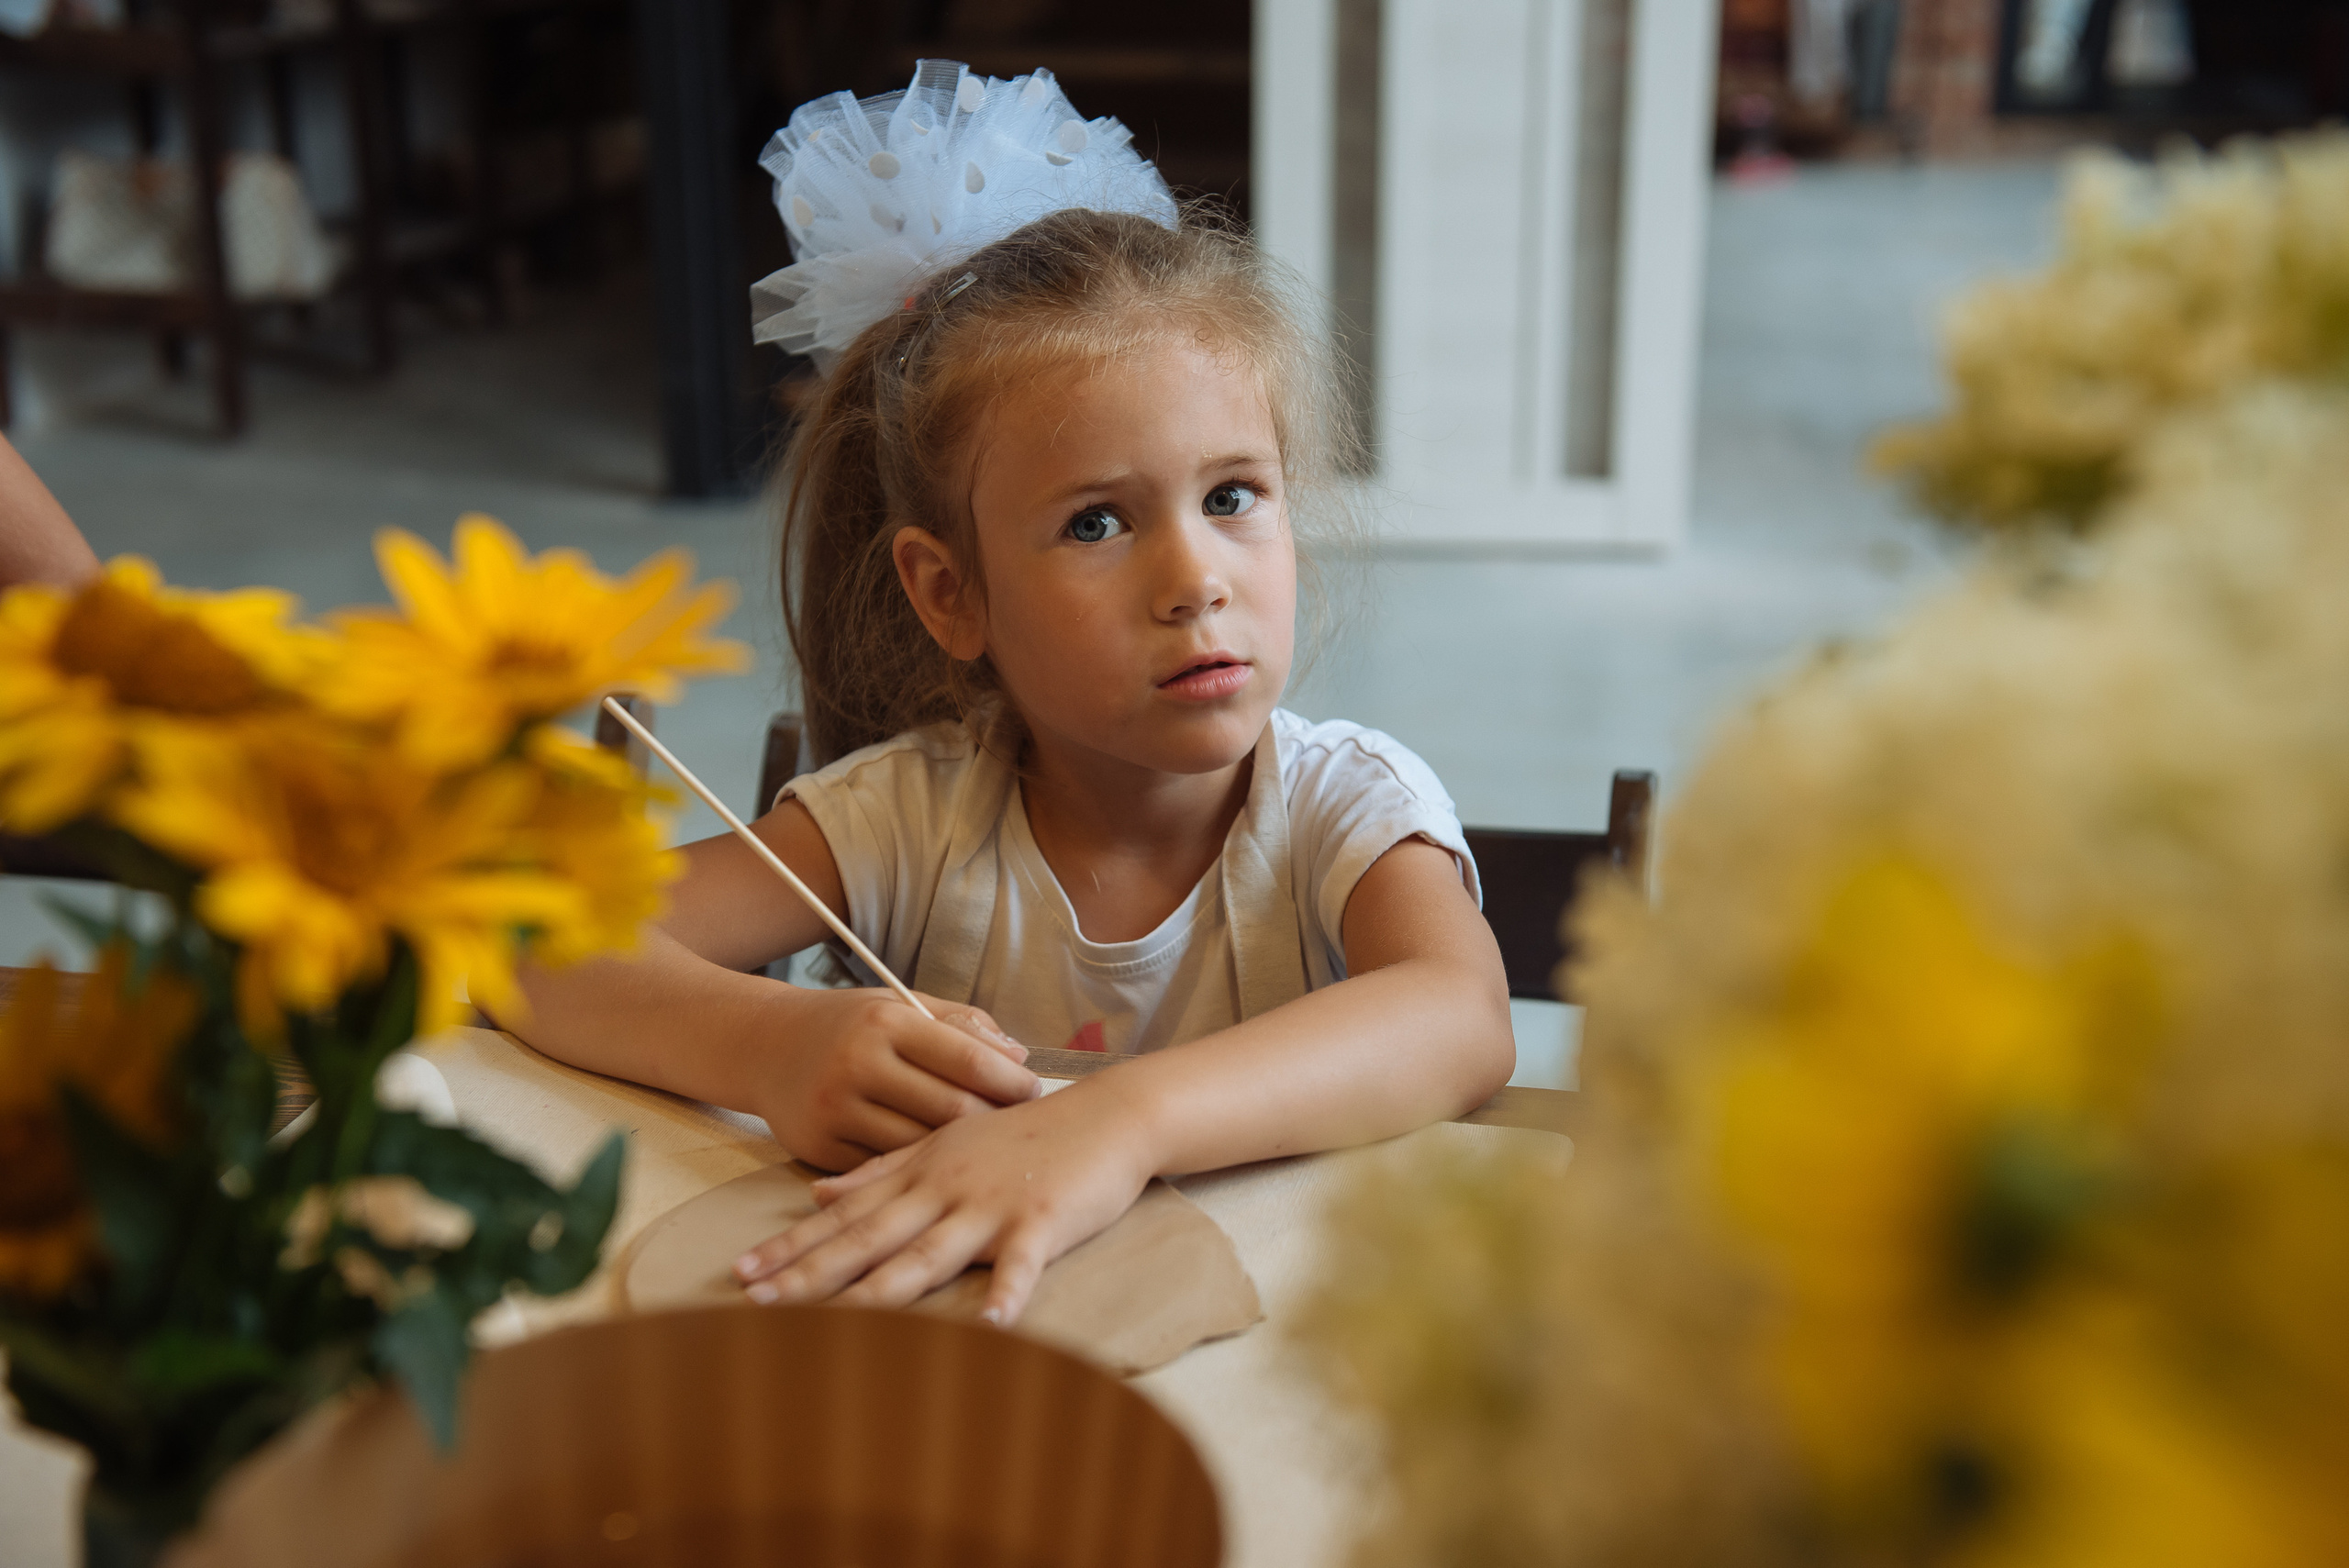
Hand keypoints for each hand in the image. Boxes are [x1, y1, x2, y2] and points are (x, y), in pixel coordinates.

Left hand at [732, 1075, 1155, 1324]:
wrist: (1103, 1115)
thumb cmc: (1023, 1134)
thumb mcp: (943, 1142)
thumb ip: (879, 1170)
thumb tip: (816, 1193)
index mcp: (919, 1173)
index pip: (844, 1216)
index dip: (792, 1246)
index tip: (743, 1273)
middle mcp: (944, 1190)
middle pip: (869, 1239)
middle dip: (811, 1273)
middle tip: (757, 1304)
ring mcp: (991, 1206)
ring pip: (927, 1255)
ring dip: (881, 1292)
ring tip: (837, 1326)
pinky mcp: (1041, 1221)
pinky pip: (1020, 1263)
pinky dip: (1007, 1292)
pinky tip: (992, 1324)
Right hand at [751, 987, 1039, 1170]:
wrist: (763, 1046)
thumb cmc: (849, 1025)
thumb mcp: (900, 1006)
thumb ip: (962, 1026)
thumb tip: (1019, 1059)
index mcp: (885, 1022)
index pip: (966, 1058)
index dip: (1010, 1081)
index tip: (1033, 1091)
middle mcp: (858, 1064)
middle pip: (950, 1111)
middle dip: (994, 1121)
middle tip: (1017, 1126)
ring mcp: (835, 1110)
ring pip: (922, 1148)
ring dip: (960, 1153)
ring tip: (985, 1147)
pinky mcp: (818, 1149)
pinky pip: (886, 1170)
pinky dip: (917, 1169)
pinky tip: (939, 1165)